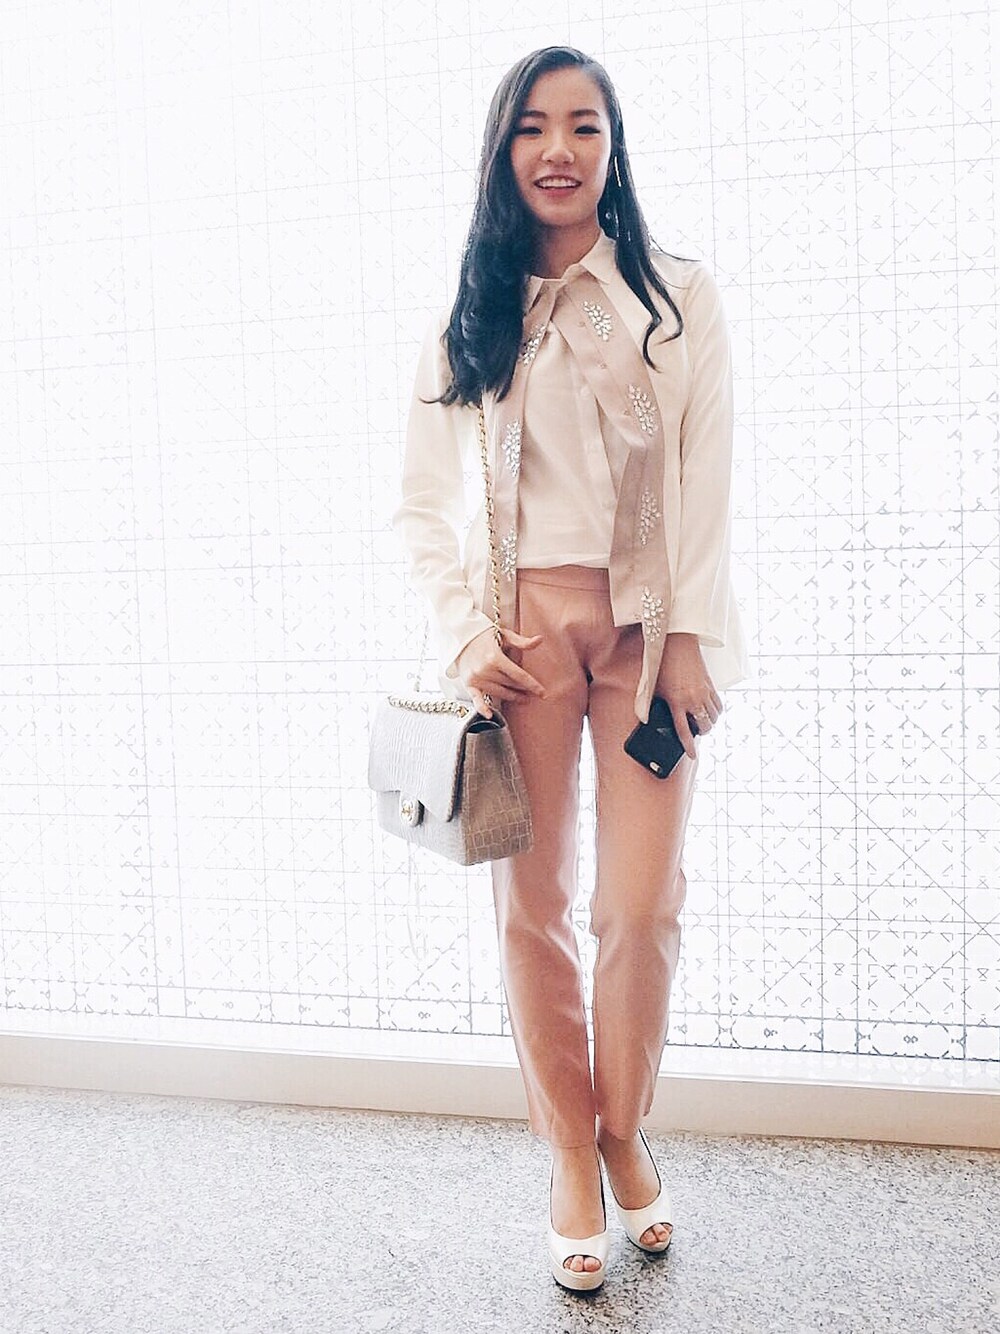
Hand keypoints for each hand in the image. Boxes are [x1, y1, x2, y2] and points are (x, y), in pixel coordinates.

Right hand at [456, 625, 546, 718]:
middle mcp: (484, 670)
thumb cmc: (484, 635)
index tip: (542, 693)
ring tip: (522, 699)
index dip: (532, 685)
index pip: (518, 675)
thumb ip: (522, 641)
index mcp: (494, 658)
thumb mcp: (504, 635)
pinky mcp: (468, 684)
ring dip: (511, 697)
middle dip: (523, 689)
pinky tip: (490, 715)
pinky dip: (482, 708)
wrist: (460, 637)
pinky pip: (476, 699)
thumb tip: (540, 639)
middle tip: (535, 694)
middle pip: (510, 684)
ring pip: (499, 692)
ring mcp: (476, 678)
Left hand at [655, 632, 721, 759]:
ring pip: (714, 718)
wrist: (678, 642)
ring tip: (701, 721)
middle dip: (701, 732)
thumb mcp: (652, 685)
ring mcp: (704, 692)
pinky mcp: (711, 685)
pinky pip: (719, 706)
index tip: (693, 756)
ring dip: (709, 723)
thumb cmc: (661, 663)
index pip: (684, 731)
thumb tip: (645, 720)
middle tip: (695, 730)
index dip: (689, 746)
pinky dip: (715, 712)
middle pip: (705, 727)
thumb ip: (647, 704)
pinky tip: (708, 711)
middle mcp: (693, 699)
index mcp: (676, 702)